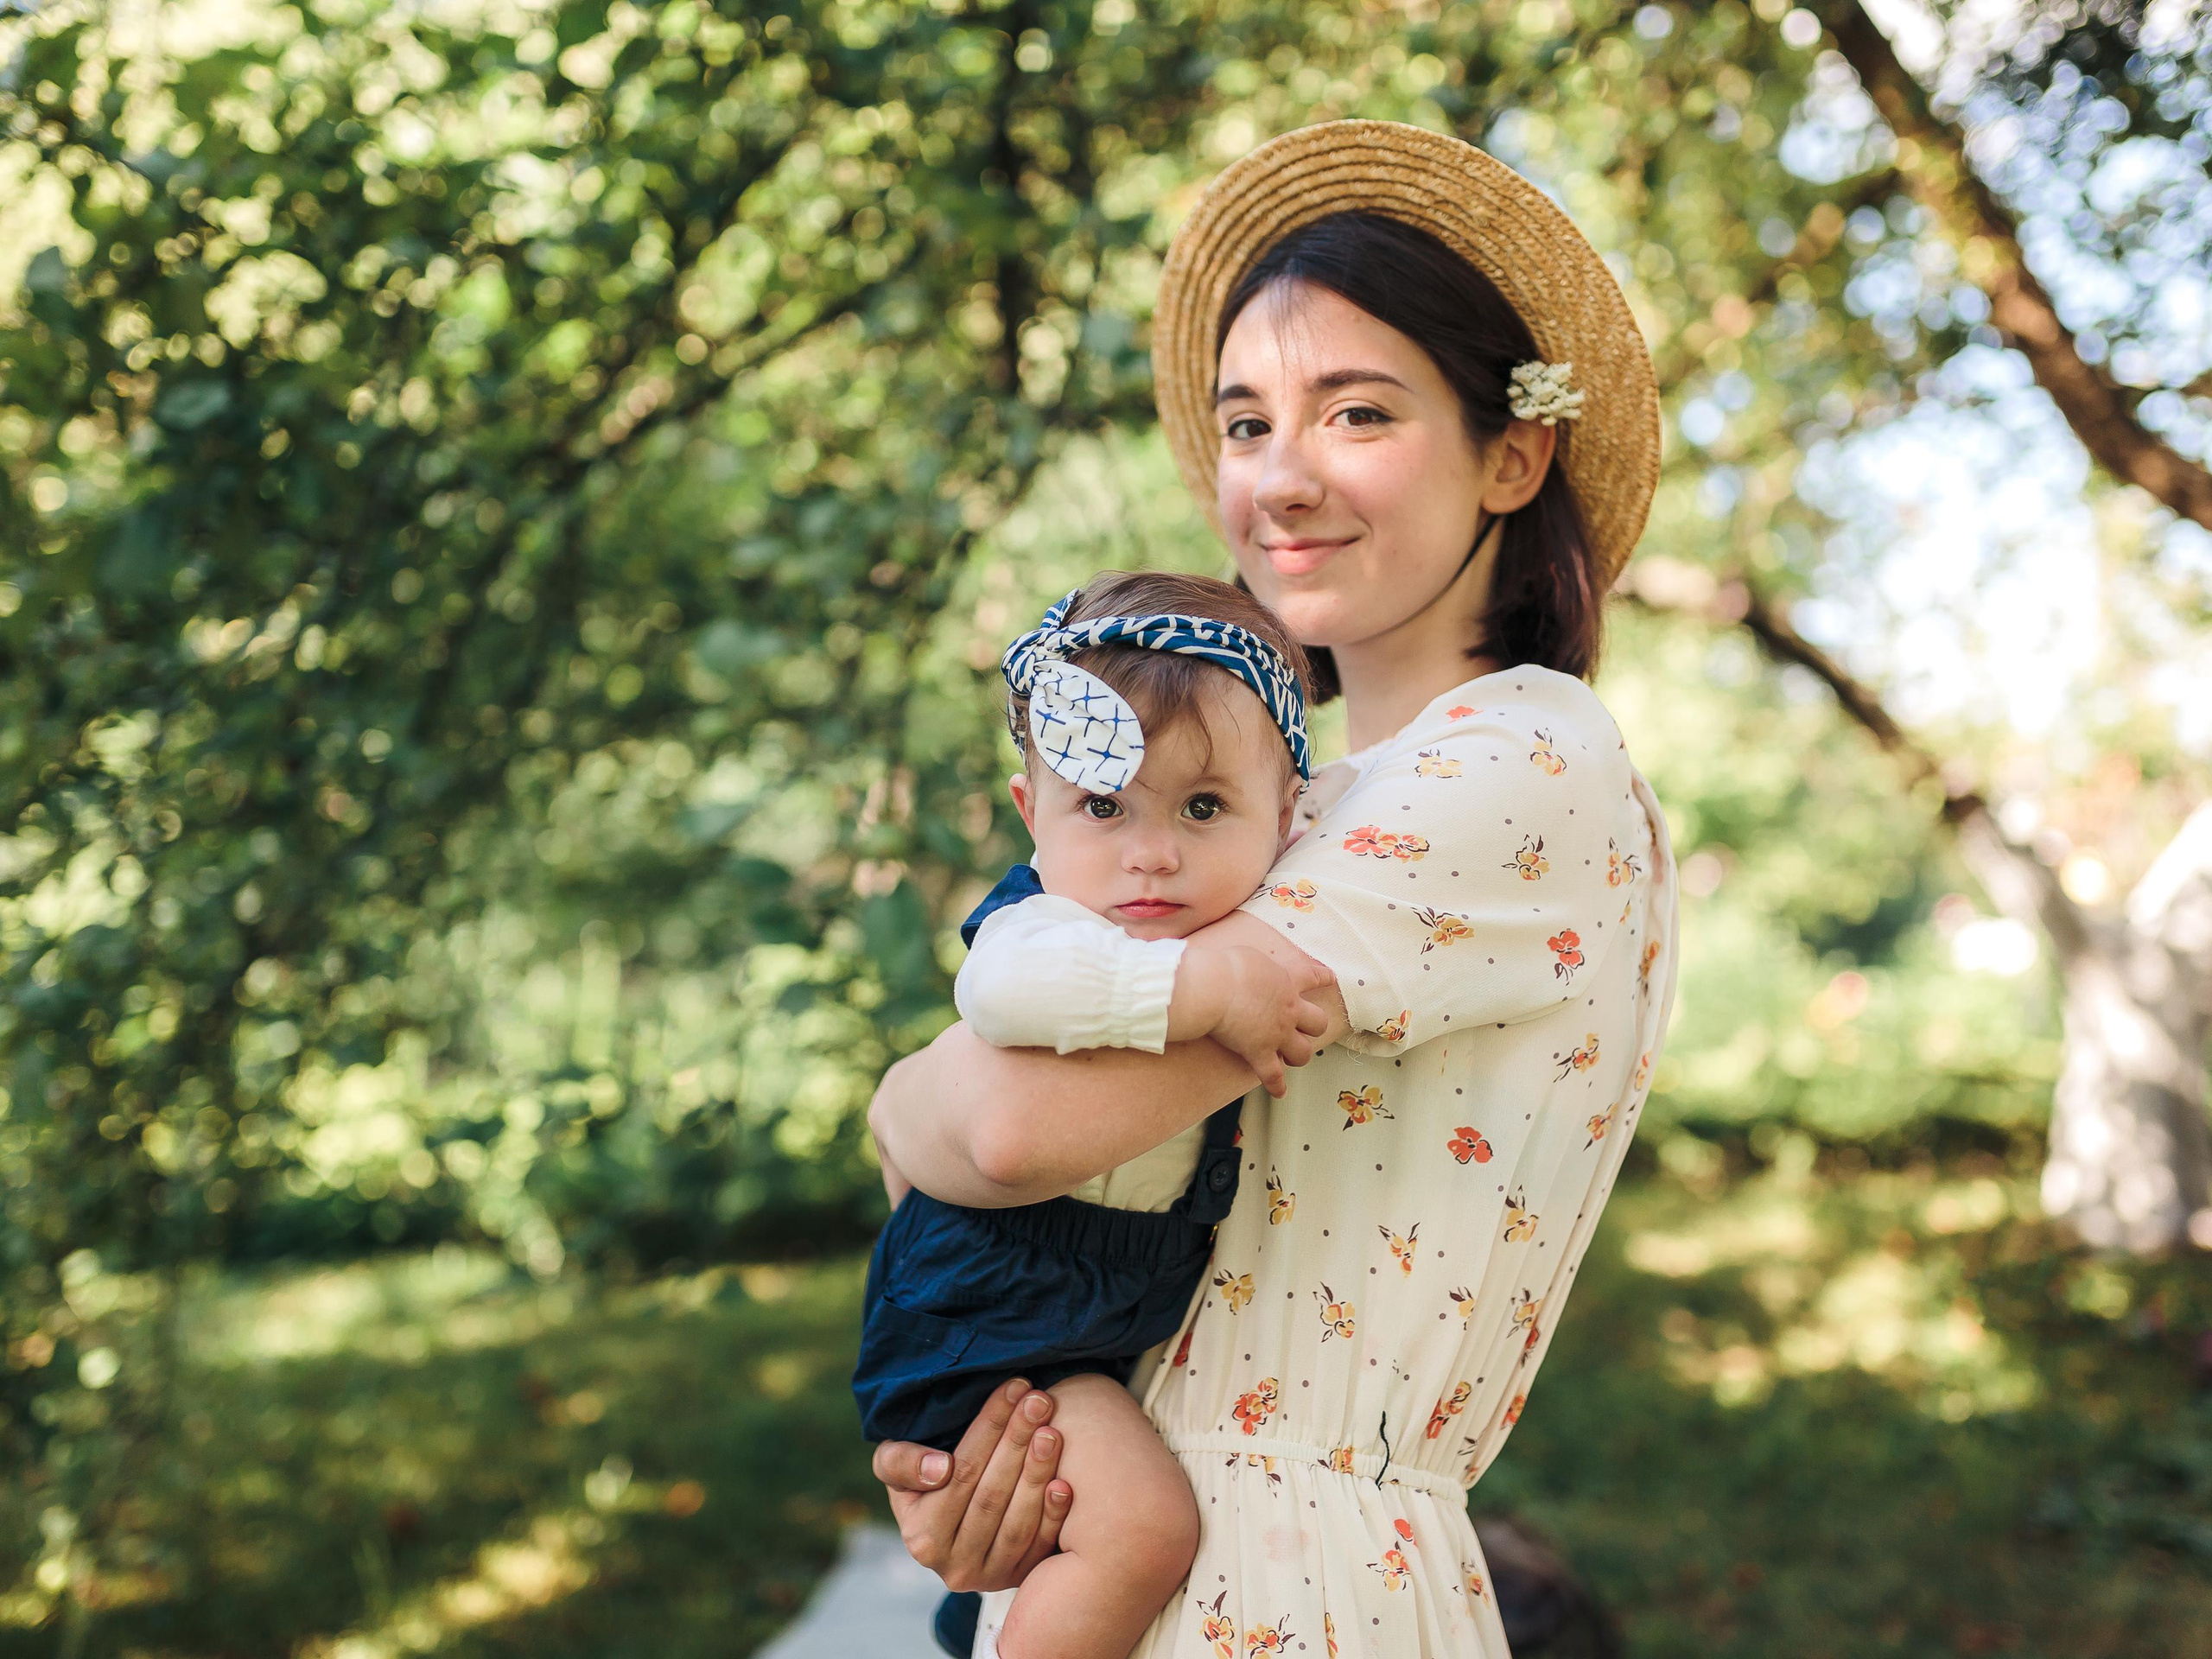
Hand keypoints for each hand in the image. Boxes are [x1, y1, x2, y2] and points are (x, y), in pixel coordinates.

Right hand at [873, 1378, 1072, 1592]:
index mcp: (923, 1537)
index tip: (1014, 1388)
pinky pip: (1041, 1546)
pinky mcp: (1020, 1578)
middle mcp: (955, 1565)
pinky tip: (1065, 1482)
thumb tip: (940, 1469)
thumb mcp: (894, 1466)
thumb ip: (901, 1462)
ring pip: (1018, 1522)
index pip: (962, 1473)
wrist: (946, 1523)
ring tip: (1052, 1430)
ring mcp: (990, 1576)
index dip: (989, 1427)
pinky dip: (1054, 1515)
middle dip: (1018, 1441)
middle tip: (1040, 1400)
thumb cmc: (921, 1479)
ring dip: (1038, 1473)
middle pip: (992, 1495)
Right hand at [1195, 945, 1333, 1097]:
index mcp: (1287, 981)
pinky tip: (1279, 1092)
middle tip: (1304, 1027)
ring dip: (1299, 1055)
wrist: (1215, 988)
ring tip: (1292, 1056)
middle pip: (1318, 1023)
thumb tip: (1252, 968)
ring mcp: (1277, 1034)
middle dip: (1314, 1027)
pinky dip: (1276, 1086)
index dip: (1323, 978)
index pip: (1313, 977)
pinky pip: (1273, 1076)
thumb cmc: (1227, 968)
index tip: (1329, 978)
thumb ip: (1259, 965)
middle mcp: (1289, 1010)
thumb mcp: (1249, 956)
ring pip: (1303, 1052)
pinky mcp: (1260, 1053)